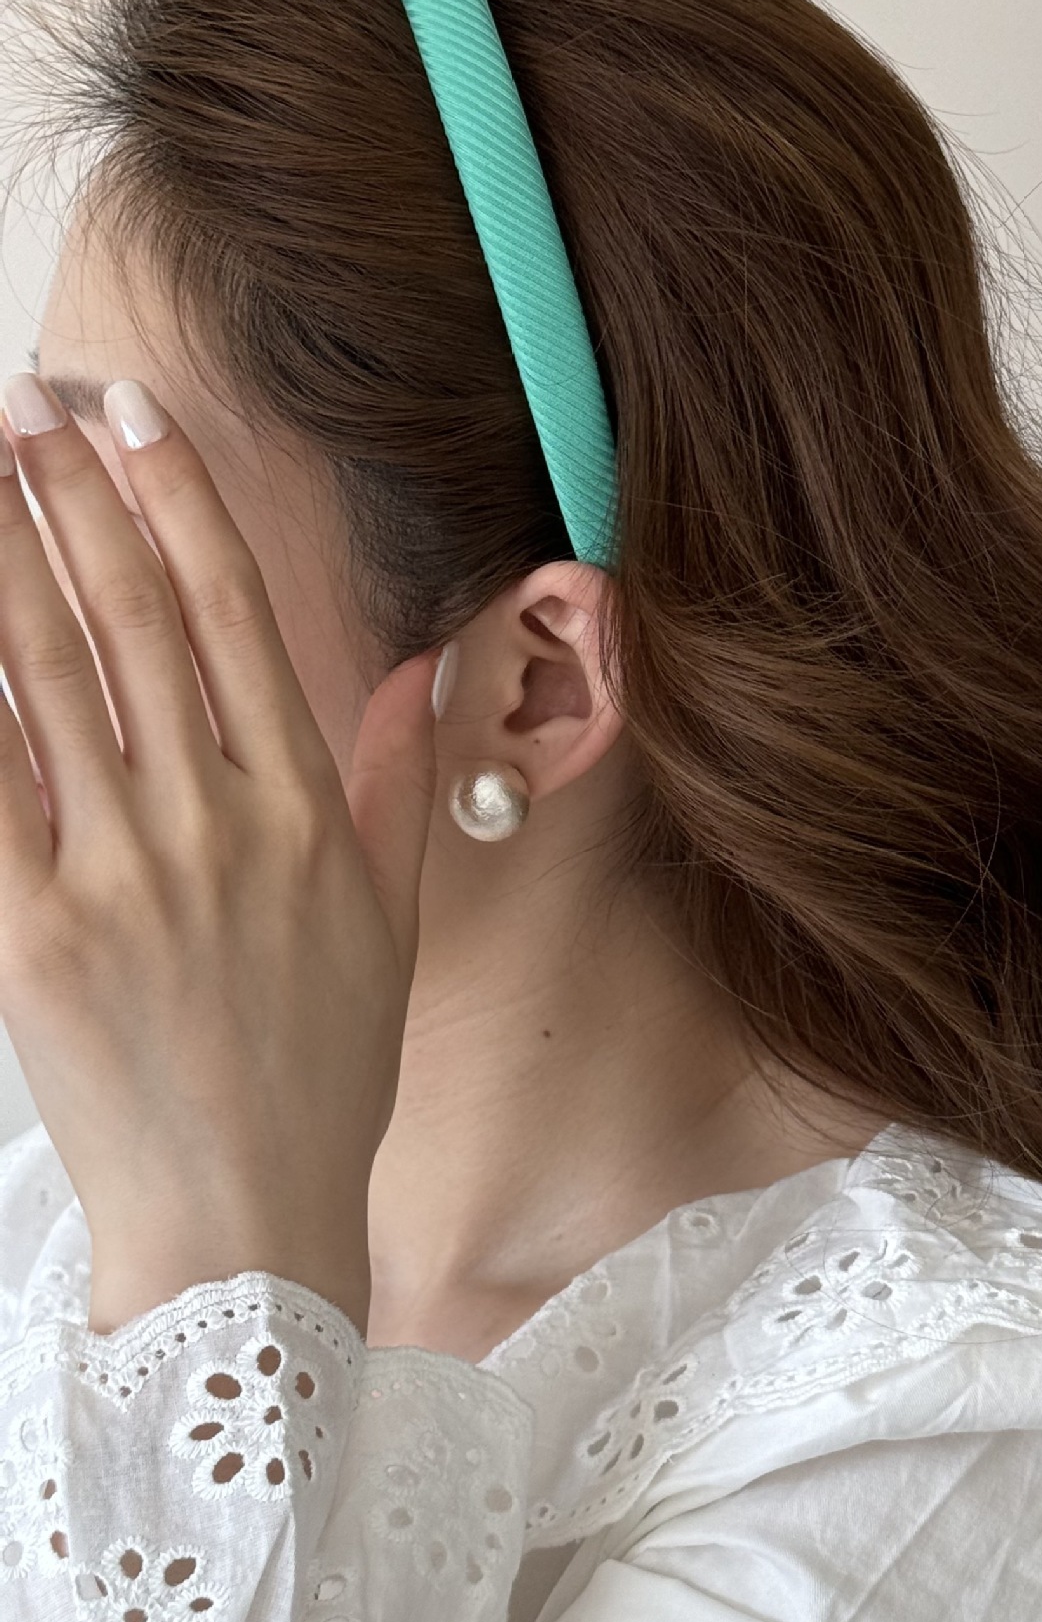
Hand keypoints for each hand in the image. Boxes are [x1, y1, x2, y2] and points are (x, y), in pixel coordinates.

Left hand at [0, 373, 440, 1335]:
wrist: (245, 1211)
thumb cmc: (324, 1069)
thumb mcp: (392, 921)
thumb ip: (402, 784)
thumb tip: (419, 674)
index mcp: (308, 813)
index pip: (238, 620)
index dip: (182, 504)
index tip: (133, 417)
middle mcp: (219, 825)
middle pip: (132, 623)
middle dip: (69, 499)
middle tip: (21, 410)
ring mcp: (120, 878)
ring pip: (45, 682)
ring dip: (3, 563)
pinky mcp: (30, 937)